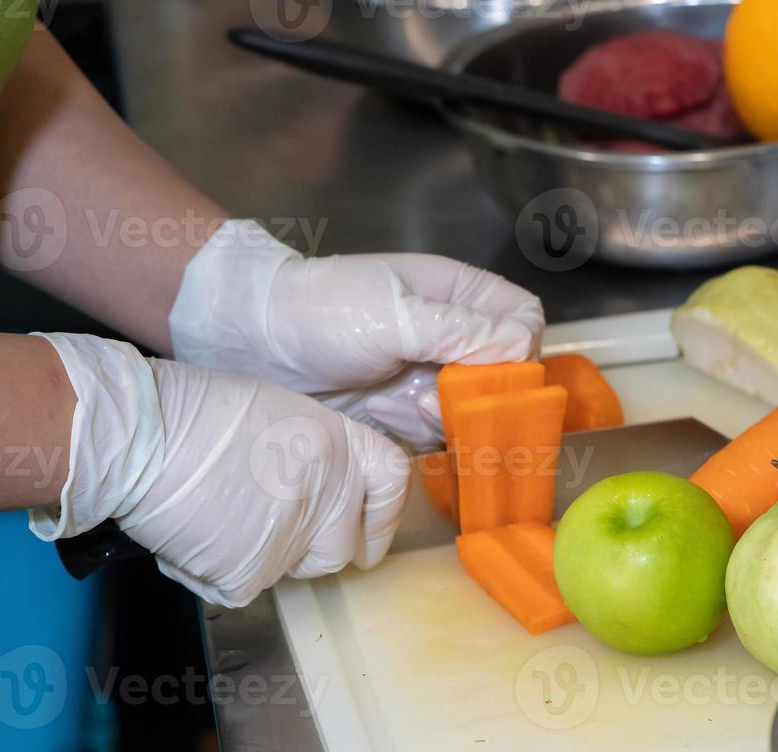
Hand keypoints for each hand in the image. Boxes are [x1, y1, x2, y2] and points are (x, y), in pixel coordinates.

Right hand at [30, 333, 409, 606]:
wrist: (138, 435)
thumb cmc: (191, 415)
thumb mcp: (277, 413)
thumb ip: (316, 455)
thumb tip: (324, 489)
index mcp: (339, 443)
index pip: (391, 483)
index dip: (381, 514)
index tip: (367, 532)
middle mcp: (329, 493)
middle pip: (341, 546)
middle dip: (311, 547)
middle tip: (265, 525)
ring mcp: (293, 538)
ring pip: (293, 570)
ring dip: (264, 556)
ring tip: (219, 517)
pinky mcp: (252, 572)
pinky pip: (243, 589)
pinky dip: (216, 572)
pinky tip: (192, 535)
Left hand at [167, 220, 544, 446]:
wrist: (254, 342)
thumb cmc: (322, 311)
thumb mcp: (396, 315)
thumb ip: (462, 330)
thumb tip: (523, 346)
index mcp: (455, 292)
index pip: (523, 319)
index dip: (521, 348)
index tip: (497, 370)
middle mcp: (450, 332)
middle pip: (507, 372)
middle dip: (483, 392)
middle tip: (443, 398)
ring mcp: (428, 373)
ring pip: (477, 407)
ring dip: (451, 416)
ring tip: (407, 406)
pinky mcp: (404, 408)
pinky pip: (442, 431)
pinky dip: (426, 433)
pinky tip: (390, 416)